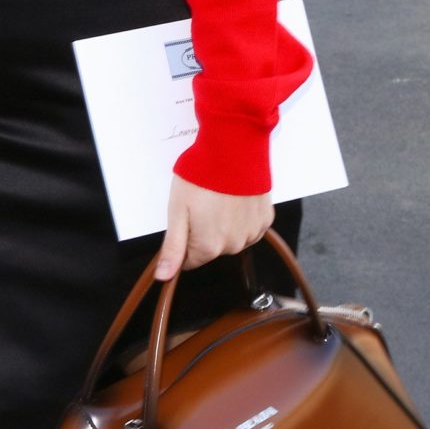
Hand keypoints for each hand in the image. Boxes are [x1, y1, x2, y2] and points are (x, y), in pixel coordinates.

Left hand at [152, 175, 274, 281]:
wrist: (233, 151)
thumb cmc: (201, 178)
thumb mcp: (177, 211)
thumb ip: (173, 248)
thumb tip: (164, 276)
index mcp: (209, 247)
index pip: (190, 260)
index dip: (184, 240)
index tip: (184, 220)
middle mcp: (234, 246)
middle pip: (211, 249)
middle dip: (203, 232)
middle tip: (200, 204)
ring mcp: (253, 233)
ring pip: (231, 239)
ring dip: (223, 225)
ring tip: (218, 199)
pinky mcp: (265, 219)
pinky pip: (249, 227)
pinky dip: (241, 217)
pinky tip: (235, 199)